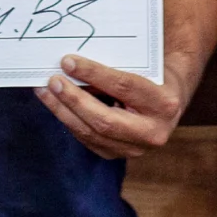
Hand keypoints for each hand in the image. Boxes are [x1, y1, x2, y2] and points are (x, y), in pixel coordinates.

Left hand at [39, 55, 190, 159]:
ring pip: (93, 134)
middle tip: (52, 80)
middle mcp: (154, 132)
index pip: (123, 87)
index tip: (68, 61)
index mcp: (164, 103)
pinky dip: (70, 121)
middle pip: (105, 120)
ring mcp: (137, 148)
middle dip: (73, 100)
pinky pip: (89, 140)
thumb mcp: (142, 66)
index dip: (93, 74)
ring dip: (64, 112)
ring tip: (46, 92)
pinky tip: (57, 106)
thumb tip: (72, 65)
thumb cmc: (154, 74)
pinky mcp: (121, 155)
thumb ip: (113, 68)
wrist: (170, 98)